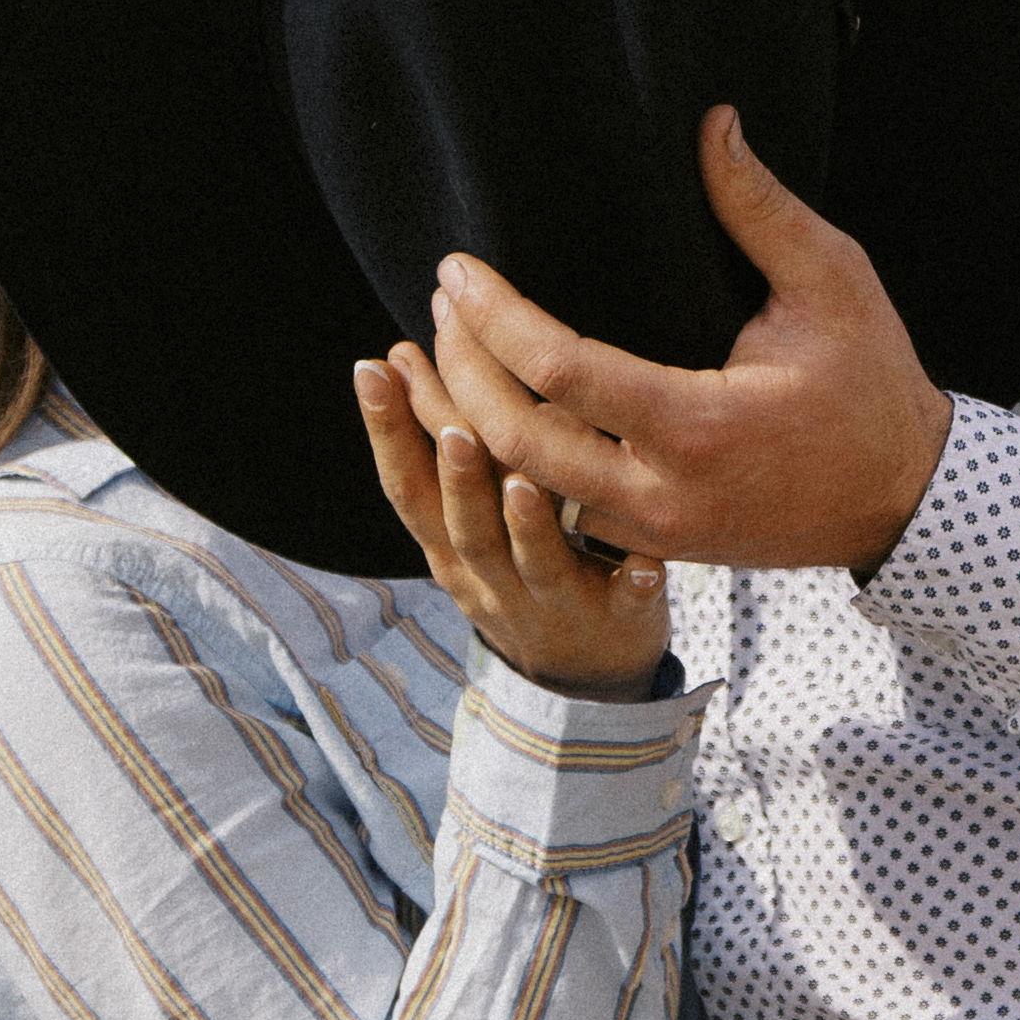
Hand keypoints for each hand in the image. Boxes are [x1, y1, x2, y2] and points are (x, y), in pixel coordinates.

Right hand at [354, 351, 680, 690]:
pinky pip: (623, 605)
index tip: (373, 366)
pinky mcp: (614, 621)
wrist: (581, 673)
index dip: (386, 430)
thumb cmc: (523, 558)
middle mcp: (491, 575)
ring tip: (525, 484)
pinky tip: (645, 567)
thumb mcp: (472, 511)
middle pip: (465, 525)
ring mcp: (552, 602)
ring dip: (527, 527)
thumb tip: (417, 346)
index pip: (407, 485)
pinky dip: (629, 587)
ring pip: (534, 564)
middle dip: (455, 476)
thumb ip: (456, 443)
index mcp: (451, 542)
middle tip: (454, 424)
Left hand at [421, 104, 956, 585]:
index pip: (560, 372)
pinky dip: (512, 469)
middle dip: (461, 371)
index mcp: (697, 426)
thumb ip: (762, 206)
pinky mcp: (654, 549)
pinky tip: (487, 417)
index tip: (455, 269)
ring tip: (440, 355)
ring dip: (471, 424)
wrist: (904, 498)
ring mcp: (653, 533)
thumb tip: (713, 123)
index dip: (494, 319)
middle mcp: (661, 494)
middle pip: (515, 442)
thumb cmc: (871, 383)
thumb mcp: (833, 281)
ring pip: (524, 491)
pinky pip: (556, 517)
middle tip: (438, 307)